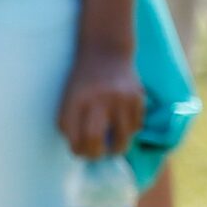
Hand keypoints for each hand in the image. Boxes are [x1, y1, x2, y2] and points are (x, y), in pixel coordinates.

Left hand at [58, 27, 144, 159]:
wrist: (106, 51)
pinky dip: (130, 131)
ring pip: (121, 138)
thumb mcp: (69, 98)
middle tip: (97, 155)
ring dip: (117, 147)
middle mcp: (97, 99)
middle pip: (94, 140)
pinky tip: (124, 125)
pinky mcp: (137, 97)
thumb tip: (83, 151)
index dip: (77, 151)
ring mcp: (120, 98)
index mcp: (75, 100)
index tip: (80, 151)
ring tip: (114, 146)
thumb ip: (71, 124)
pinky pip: (136, 127)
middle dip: (96, 155)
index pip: (74, 137)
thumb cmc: (83, 80)